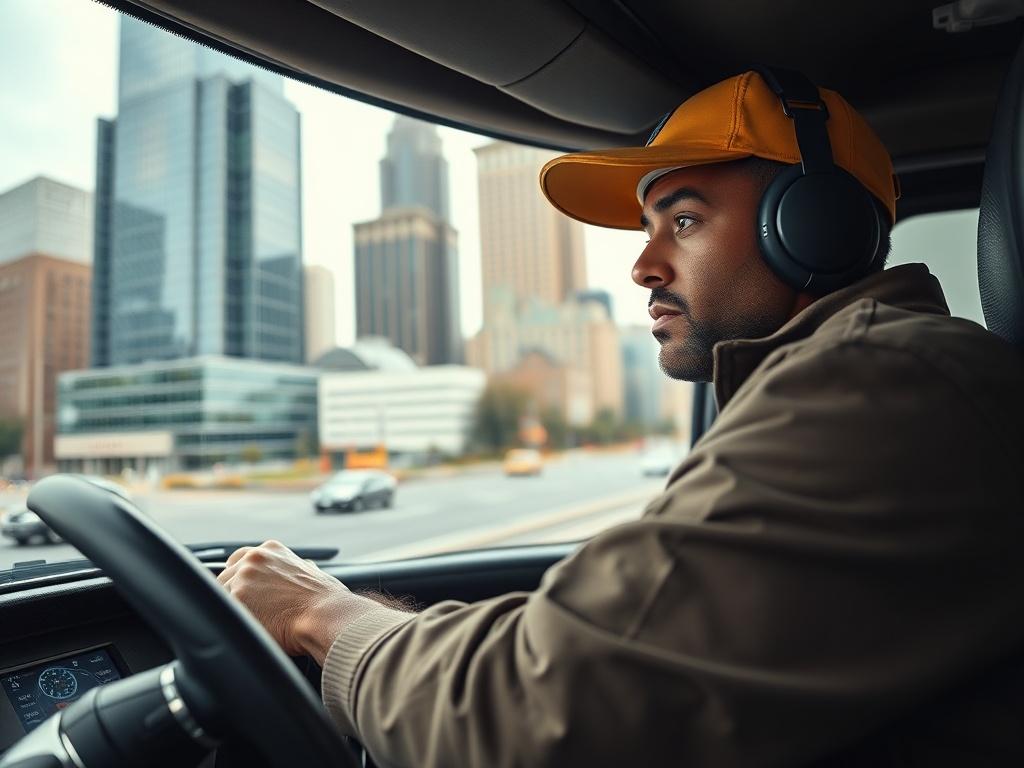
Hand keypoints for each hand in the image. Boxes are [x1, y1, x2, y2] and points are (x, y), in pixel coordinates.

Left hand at [217, 540, 368, 662]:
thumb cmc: (326, 600)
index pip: (240, 559)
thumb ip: (294, 570)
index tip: (243, 591)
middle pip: (226, 576)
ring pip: (221, 595)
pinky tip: (247, 631)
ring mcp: (243, 577)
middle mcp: (254, 558)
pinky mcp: (236, 599)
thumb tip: (300, 572)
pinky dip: (232, 623)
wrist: (326, 615)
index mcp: (272, 550)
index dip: (239, 577)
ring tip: (252, 625)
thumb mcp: (312, 573)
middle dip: (232, 594)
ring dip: (232, 610)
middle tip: (248, 614)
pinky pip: (222, 613)